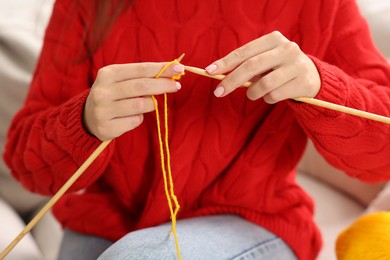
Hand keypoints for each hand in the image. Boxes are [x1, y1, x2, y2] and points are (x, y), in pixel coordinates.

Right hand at [84, 62, 183, 140]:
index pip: (140, 69)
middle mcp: (103, 91)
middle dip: (163, 85)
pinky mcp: (106, 127)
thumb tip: (173, 72)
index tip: (179, 69)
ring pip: (140, 105)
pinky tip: (132, 116)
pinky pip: (134, 121)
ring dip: (150, 104)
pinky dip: (139, 118)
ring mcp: (103, 110)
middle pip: (141, 86)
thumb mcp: (122, 80)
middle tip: (176, 86)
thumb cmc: (114, 94)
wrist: (88, 117)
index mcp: (108, 74)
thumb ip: (143, 76)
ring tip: (149, 103)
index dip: (161, 69)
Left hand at [205, 31, 320, 102]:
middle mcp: (287, 49)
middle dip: (232, 81)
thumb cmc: (278, 68)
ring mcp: (297, 65)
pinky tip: (271, 96)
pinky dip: (266, 99)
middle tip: (218, 92)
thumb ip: (247, 65)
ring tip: (254, 94)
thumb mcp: (265, 61)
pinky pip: (274, 96)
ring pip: (263, 84)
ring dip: (252, 93)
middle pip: (252, 66)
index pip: (245, 51)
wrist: (312, 77)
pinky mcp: (302, 82)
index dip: (226, 62)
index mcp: (274, 39)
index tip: (210, 71)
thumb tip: (218, 73)